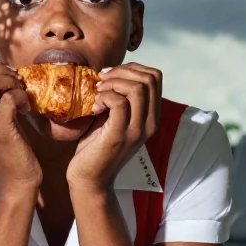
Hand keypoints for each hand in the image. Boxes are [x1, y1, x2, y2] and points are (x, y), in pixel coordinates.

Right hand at [0, 60, 40, 189]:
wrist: (14, 179)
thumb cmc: (6, 148)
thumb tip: (0, 72)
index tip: (3, 75)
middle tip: (13, 80)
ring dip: (8, 80)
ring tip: (19, 91)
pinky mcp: (0, 130)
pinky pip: (9, 97)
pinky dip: (20, 95)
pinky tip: (26, 107)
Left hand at [67, 63, 161, 191]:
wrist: (89, 178)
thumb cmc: (96, 145)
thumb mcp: (112, 116)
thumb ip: (119, 97)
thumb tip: (111, 71)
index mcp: (151, 116)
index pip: (155, 76)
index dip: (132, 68)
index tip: (109, 76)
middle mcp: (150, 122)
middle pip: (149, 78)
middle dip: (122, 72)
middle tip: (101, 82)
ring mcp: (137, 130)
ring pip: (137, 88)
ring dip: (112, 83)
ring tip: (97, 93)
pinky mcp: (120, 136)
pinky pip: (118, 102)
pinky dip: (104, 96)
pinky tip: (94, 106)